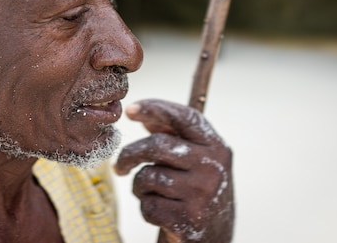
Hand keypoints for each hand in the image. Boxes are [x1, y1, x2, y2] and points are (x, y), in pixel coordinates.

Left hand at [114, 99, 233, 242]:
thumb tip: (146, 118)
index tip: (129, 110)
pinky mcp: (189, 220)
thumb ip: (176, 138)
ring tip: (149, 194)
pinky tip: (160, 213)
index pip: (184, 117)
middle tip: (120, 166)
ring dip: (139, 187)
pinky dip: (146, 209)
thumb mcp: (197, 162)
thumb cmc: (198, 193)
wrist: (215, 239)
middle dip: (129, 155)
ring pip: (148, 177)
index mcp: (216, 147)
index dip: (155, 108)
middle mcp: (213, 167)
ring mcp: (202, 194)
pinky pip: (149, 205)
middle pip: (157, 146)